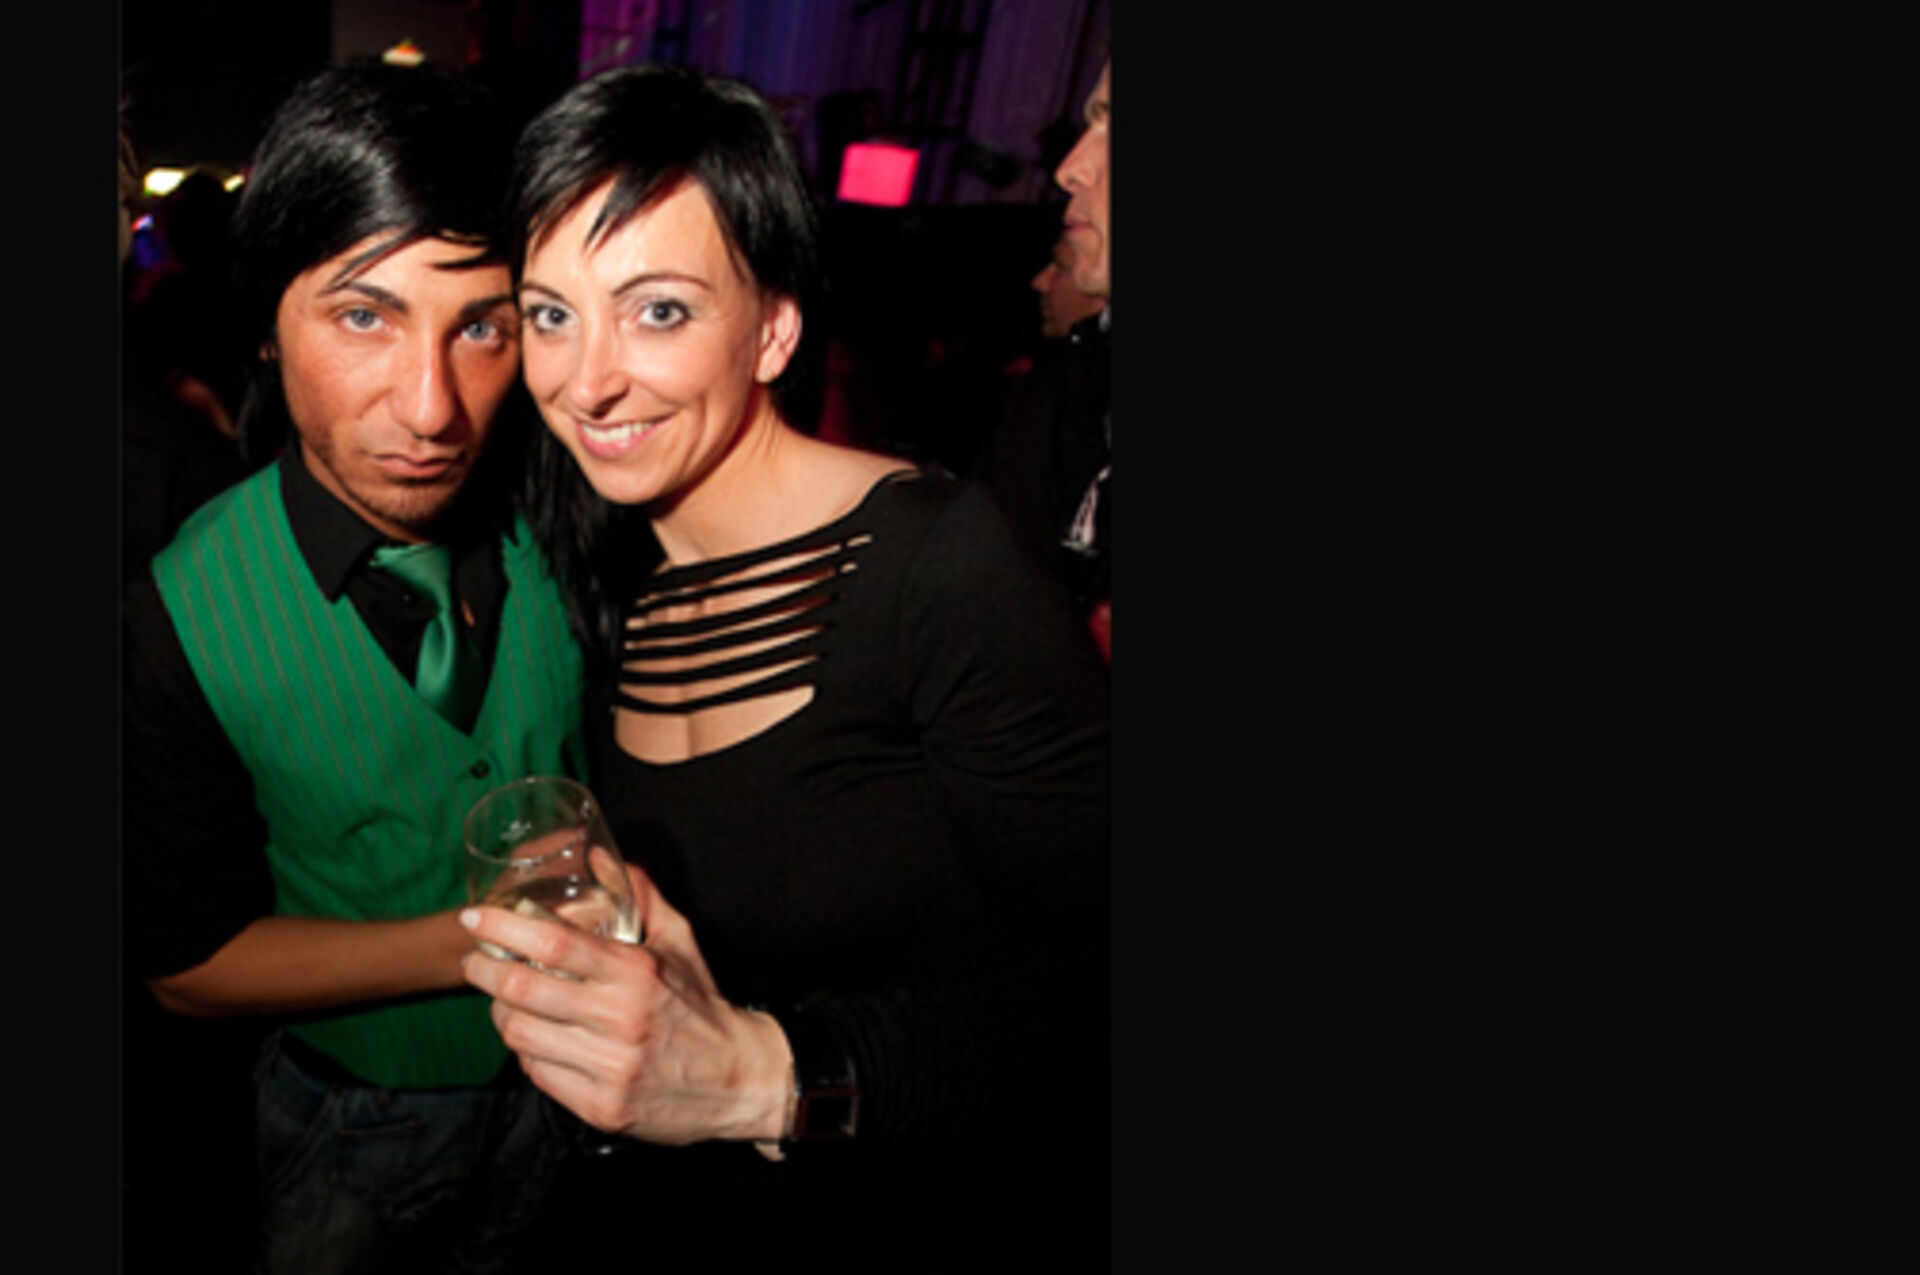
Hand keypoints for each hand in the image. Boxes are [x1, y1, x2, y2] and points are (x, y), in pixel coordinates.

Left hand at [459, 863, 792, 1145]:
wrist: (739, 1080)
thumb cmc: (701, 1006)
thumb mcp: (681, 943)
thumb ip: (642, 897)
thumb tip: (602, 858)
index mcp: (637, 973)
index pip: (554, 943)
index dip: (504, 928)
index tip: (475, 919)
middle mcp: (621, 1019)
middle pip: (523, 990)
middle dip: (483, 971)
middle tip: (475, 961)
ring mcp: (609, 1067)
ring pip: (520, 1035)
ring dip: (500, 1013)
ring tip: (503, 1001)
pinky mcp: (601, 1107)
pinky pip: (537, 1074)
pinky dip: (527, 1052)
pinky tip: (535, 1039)